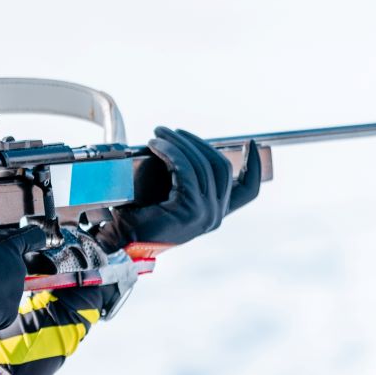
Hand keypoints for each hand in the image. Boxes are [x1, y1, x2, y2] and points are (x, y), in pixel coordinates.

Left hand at [120, 128, 260, 246]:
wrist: (122, 244)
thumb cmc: (139, 221)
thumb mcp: (171, 197)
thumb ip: (187, 180)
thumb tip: (187, 147)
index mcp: (215, 214)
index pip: (248, 190)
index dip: (253, 165)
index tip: (251, 143)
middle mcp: (215, 215)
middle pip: (220, 166)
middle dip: (196, 142)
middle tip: (169, 130)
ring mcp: (206, 214)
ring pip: (201, 164)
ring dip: (179, 142)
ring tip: (158, 134)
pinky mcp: (190, 208)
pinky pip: (184, 168)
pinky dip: (170, 151)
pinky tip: (155, 145)